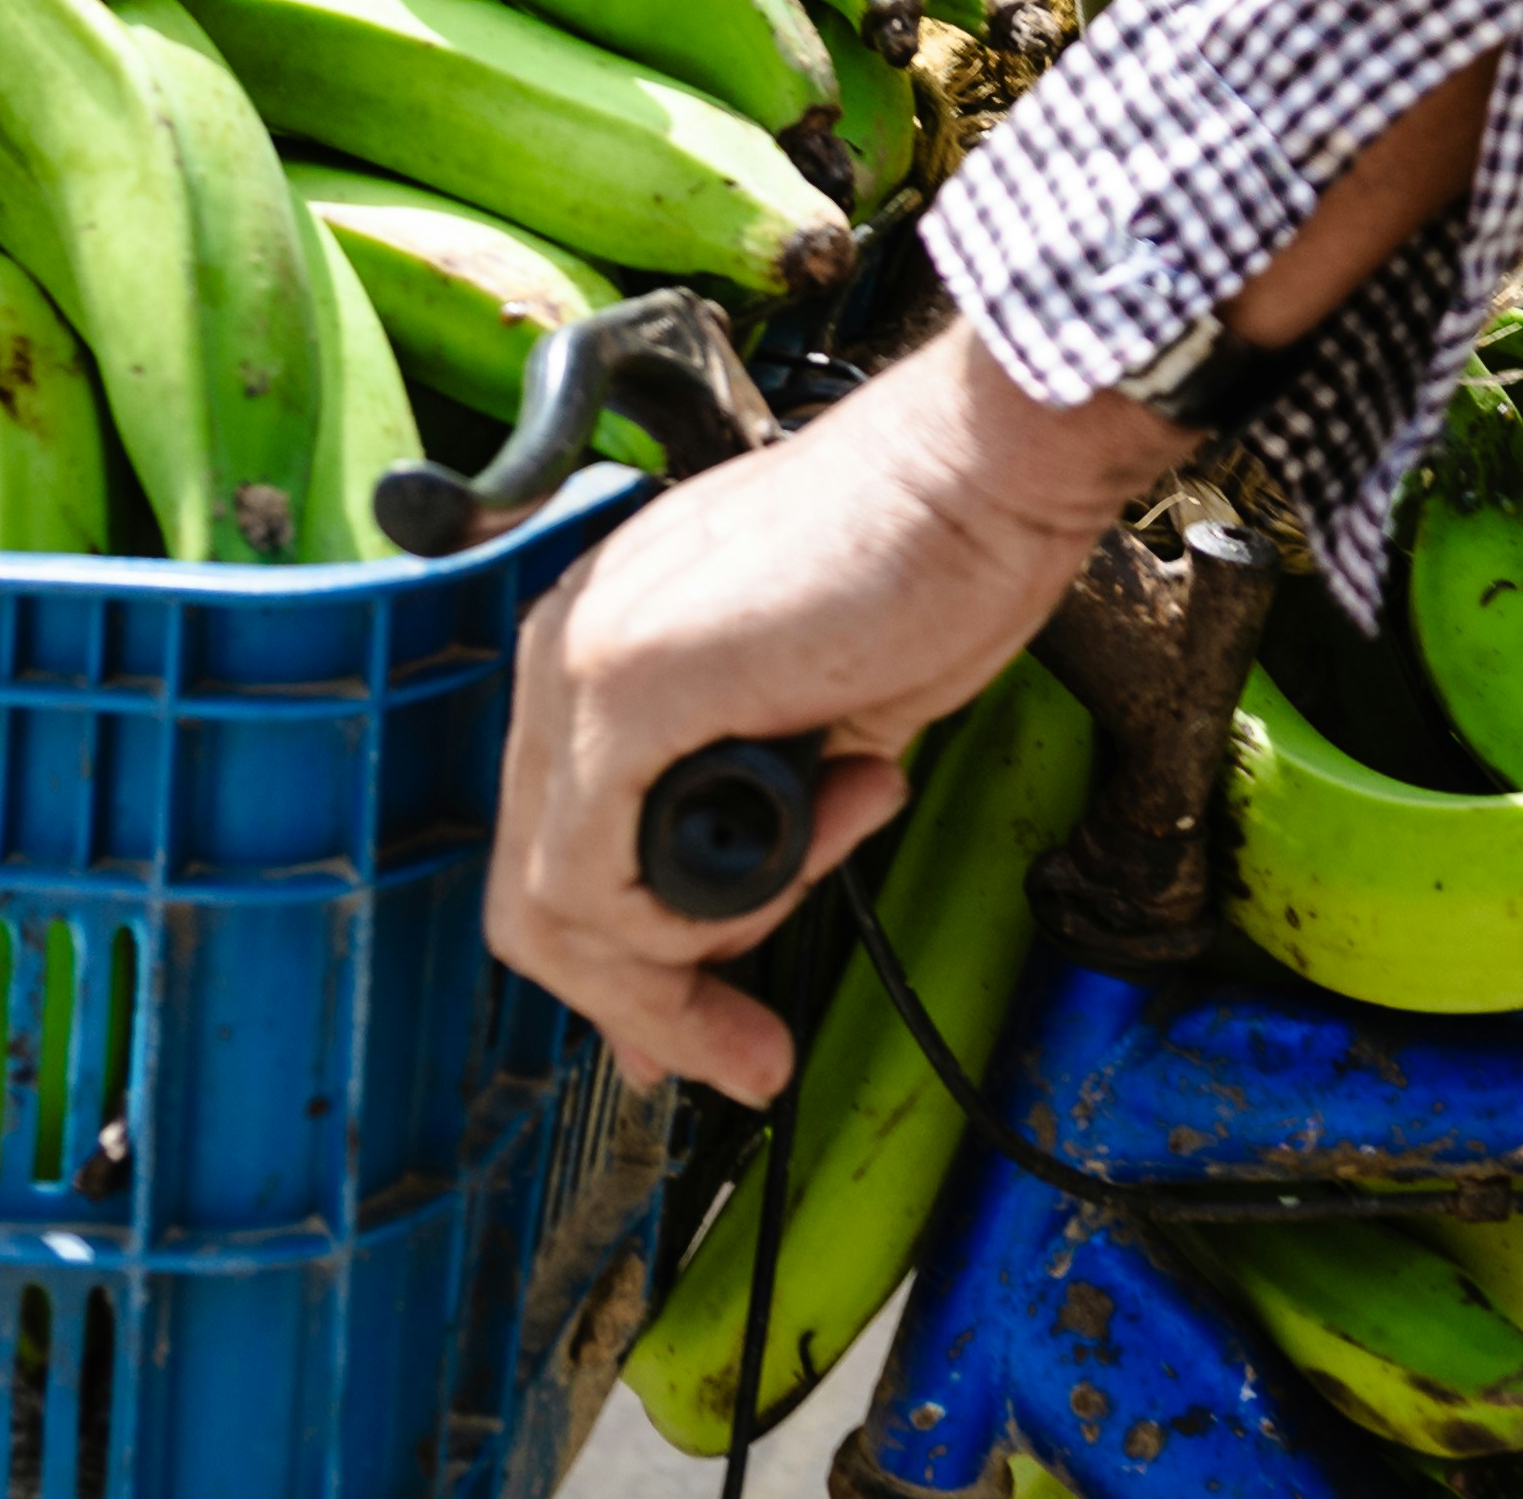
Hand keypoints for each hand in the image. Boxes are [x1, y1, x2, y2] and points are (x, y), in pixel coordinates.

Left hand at [487, 334, 1170, 1096]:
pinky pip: (597, 879)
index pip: (560, 852)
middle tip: (745, 1048)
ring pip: (558, 904)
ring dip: (689, 960)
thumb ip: (758, 838)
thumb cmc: (930, 565)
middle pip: (539, 896)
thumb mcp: (822, 738)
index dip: (624, 970)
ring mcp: (583, 661)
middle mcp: (568, 646)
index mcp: (605, 645)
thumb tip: (722, 954)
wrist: (984, 474)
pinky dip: (690, 916)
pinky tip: (802, 848)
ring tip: (820, 870)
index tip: (702, 1030)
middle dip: (649, 999)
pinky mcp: (623, 684)